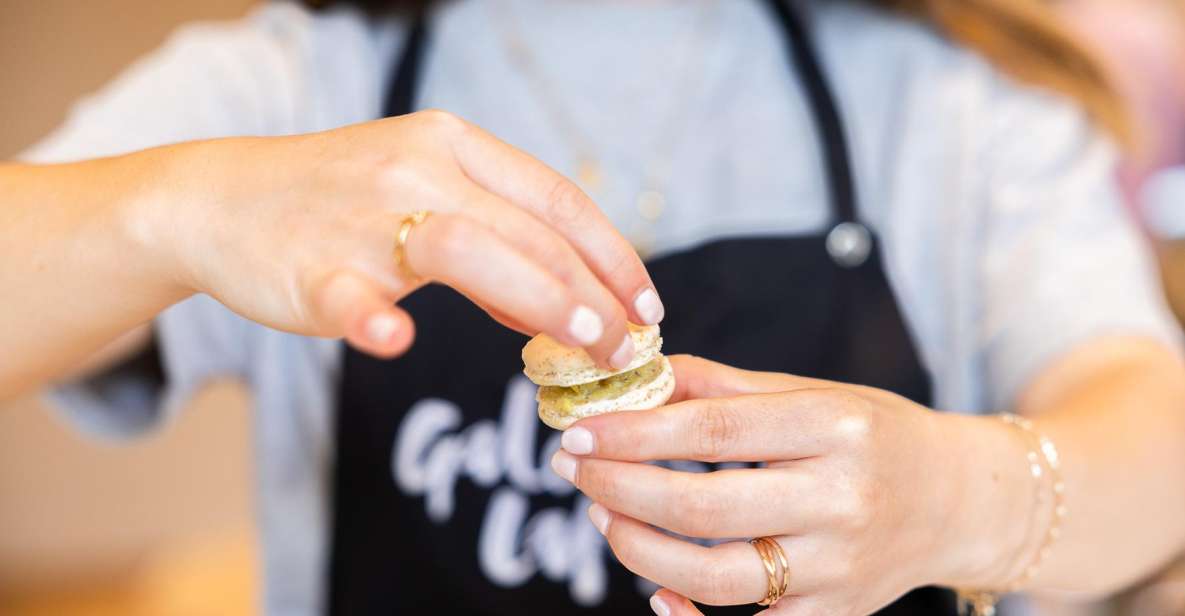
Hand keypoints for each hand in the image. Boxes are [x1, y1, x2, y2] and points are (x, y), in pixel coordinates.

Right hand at [138, 110, 661, 363]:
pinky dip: (374, 317)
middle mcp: (417, 169)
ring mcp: (362, 217)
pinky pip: (348, 291)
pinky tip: (398, 341)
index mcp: (453, 146)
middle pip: (528, 231)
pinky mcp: (310, 266)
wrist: (219, 199)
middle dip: (593, 294)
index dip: (612, 256)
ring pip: (466, 249)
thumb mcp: (425, 195)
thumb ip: (496, 244)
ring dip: (535, 296)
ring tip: (581, 345)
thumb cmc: (339, 204)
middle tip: (629, 351)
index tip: (647, 307)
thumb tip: (563, 308)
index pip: (556, 199)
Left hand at [549, 355, 1029, 614]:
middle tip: (575, 469)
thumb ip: (724, 387)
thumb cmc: (874, 437)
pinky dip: (690, 613)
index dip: (634, 433)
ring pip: (716, 576)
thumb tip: (640, 378)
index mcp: (834, 428)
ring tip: (603, 516)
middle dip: (620, 488)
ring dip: (639, 549)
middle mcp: (842, 500)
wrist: (958, 501)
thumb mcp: (812, 394)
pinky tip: (656, 587)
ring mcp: (840, 567)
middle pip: (703, 509)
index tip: (579, 430)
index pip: (713, 432)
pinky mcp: (837, 615)